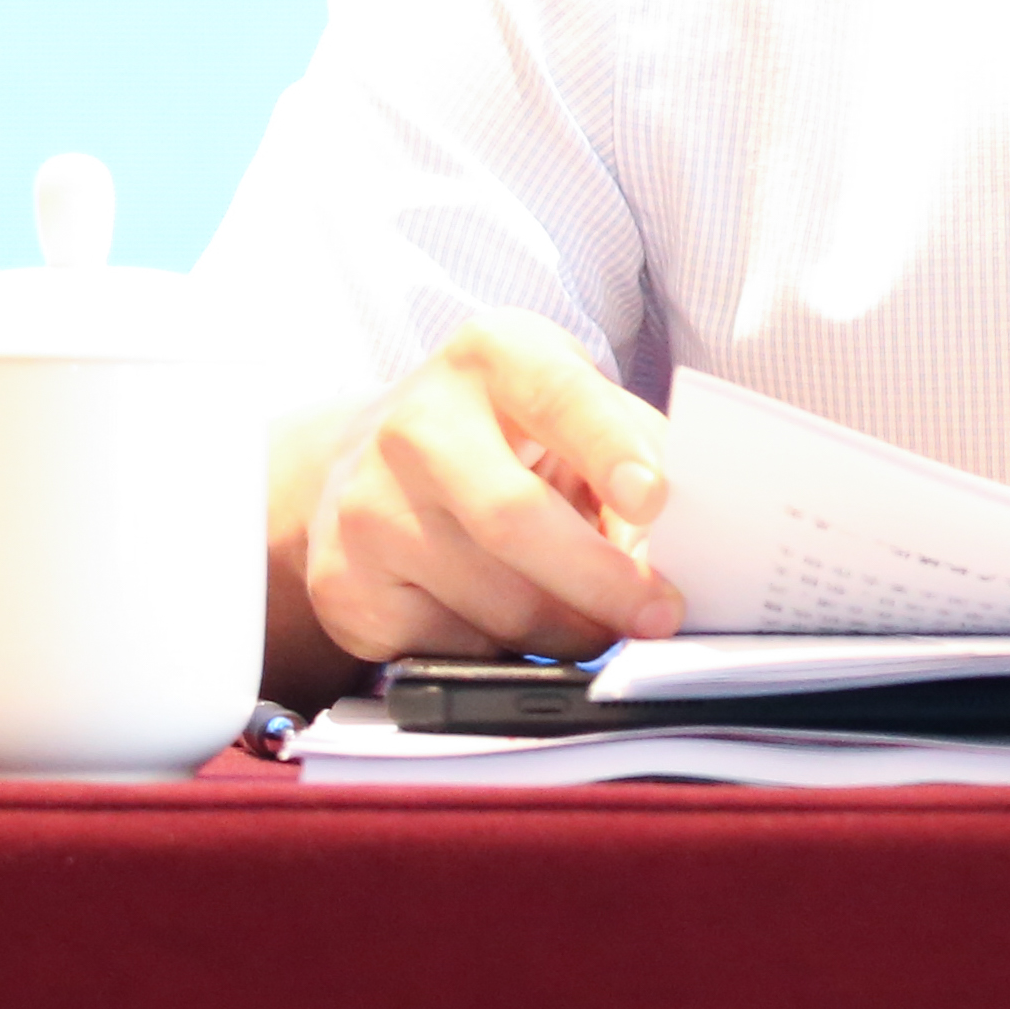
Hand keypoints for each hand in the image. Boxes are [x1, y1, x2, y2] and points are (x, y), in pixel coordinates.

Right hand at [266, 312, 684, 706]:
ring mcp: (369, 505)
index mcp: (492, 356)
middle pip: (515, 518)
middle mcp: (416, 423)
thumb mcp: (571, 410)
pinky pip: (452, 644)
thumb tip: (666, 552)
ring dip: (568, 631)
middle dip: (601, 580)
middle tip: (657, 615)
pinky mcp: (344, 582)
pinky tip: (518, 628)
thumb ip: (635, 457)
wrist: (365, 461)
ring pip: (492, 600)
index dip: (610, 447)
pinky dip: (507, 652)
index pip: (559, 396)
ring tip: (601, 627)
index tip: (653, 498)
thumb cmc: (501, 434)